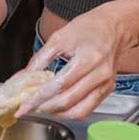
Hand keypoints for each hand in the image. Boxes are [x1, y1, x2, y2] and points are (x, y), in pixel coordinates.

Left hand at [15, 0, 138, 119]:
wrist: (115, 26)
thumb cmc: (90, 27)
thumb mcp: (60, 37)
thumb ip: (40, 59)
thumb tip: (24, 78)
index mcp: (88, 58)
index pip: (59, 85)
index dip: (38, 97)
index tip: (23, 106)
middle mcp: (100, 73)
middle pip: (68, 100)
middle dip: (44, 107)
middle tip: (29, 107)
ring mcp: (106, 83)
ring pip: (78, 111)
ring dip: (57, 113)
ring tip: (42, 107)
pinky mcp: (108, 89)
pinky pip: (87, 109)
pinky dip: (70, 112)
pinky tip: (58, 106)